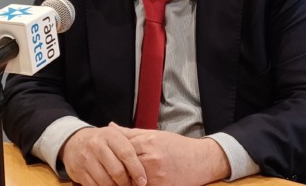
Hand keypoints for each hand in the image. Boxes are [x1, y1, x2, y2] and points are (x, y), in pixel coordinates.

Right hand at [60, 123, 147, 185]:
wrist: (74, 142)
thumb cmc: (102, 141)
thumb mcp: (115, 136)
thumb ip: (130, 145)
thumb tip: (147, 162)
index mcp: (110, 135)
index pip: (126, 154)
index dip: (136, 169)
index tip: (142, 181)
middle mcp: (97, 146)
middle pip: (117, 171)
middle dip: (127, 183)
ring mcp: (86, 159)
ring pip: (106, 182)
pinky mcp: (79, 171)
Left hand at [112, 124, 230, 185]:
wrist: (200, 160)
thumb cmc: (176, 146)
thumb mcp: (154, 134)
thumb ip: (130, 133)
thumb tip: (110, 127)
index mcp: (148, 142)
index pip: (121, 149)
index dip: (113, 154)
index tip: (106, 158)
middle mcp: (151, 159)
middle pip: (124, 167)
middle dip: (116, 170)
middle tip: (107, 172)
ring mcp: (157, 176)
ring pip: (131, 181)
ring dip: (124, 181)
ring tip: (119, 179)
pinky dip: (137, 185)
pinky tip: (135, 183)